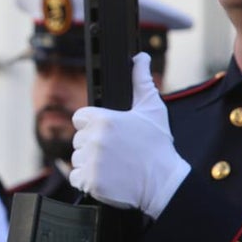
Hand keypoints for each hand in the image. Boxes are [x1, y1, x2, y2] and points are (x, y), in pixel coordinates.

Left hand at [69, 52, 189, 219]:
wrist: (164, 183)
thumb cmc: (158, 147)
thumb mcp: (152, 109)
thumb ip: (141, 81)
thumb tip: (140, 58)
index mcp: (104, 120)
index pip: (80, 118)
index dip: (91, 124)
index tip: (107, 132)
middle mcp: (94, 139)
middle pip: (78, 139)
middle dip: (92, 144)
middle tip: (115, 151)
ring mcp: (91, 162)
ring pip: (77, 158)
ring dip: (90, 162)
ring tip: (113, 165)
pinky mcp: (90, 182)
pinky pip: (76, 178)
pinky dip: (87, 180)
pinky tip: (106, 177)